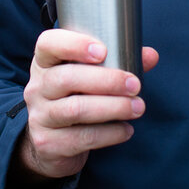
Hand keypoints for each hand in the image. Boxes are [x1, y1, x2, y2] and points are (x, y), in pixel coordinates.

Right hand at [17, 29, 159, 180]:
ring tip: (137, 107)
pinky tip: (126, 130)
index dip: (73, 44)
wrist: (49, 144)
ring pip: (75, 110)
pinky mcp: (48, 143)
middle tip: (135, 85)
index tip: (103, 50)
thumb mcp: (87, 76)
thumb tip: (151, 55)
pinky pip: (82, 138)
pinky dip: (109, 134)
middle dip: (107, 81)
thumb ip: (118, 62)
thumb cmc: (74, 98)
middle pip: (66, 78)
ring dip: (113, 108)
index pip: (48, 44)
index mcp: (45, 63)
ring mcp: (40, 117)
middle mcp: (37, 88)